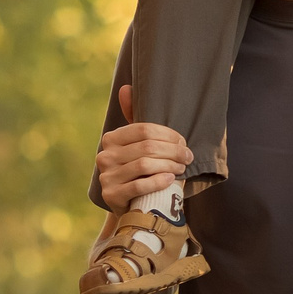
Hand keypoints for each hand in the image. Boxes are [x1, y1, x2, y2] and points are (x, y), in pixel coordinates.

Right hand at [95, 84, 190, 210]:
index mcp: (111, 139)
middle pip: (147, 147)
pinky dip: (159, 181)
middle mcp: (104, 155)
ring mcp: (106, 176)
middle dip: (173, 151)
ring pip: (145, 165)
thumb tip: (125, 87)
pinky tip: (171, 179)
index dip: (168, 135)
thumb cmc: (141, 171)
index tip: (183, 142)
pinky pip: (140, 185)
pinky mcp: (111, 195)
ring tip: (182, 168)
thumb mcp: (138, 145)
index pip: (144, 130)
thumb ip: (134, 118)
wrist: (132, 206)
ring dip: (170, 165)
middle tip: (188, 157)